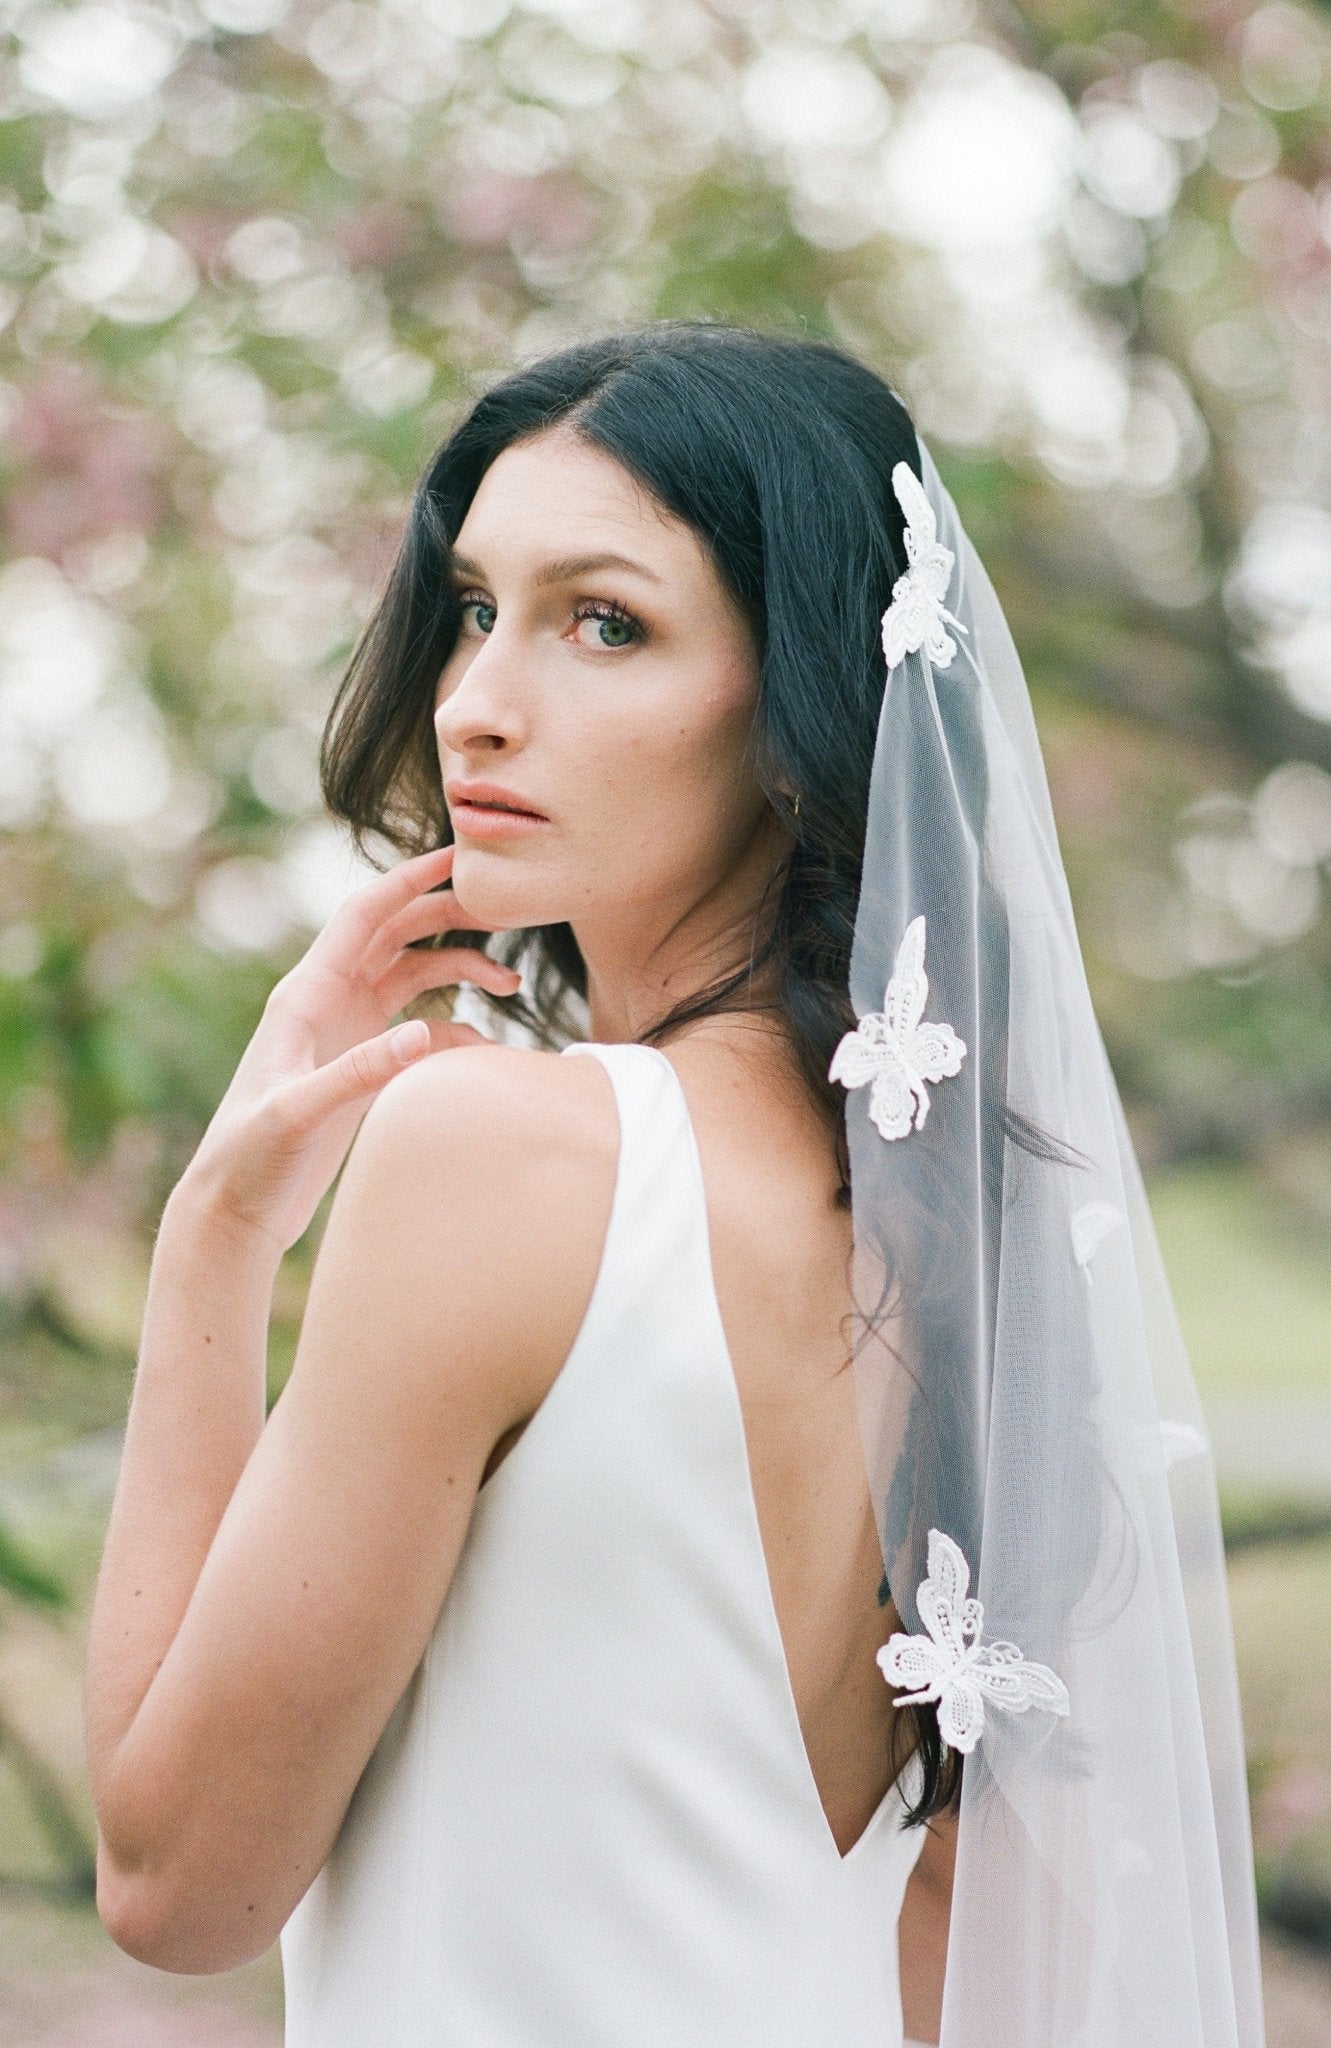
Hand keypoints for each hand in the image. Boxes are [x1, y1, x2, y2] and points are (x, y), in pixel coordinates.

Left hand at [174, 845, 519, 1254]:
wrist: (235, 1209)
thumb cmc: (249, 1157)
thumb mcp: (299, 1112)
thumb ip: (360, 1071)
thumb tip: (426, 1034)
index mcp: (306, 994)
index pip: (366, 916)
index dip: (411, 879)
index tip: (460, 854)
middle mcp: (328, 1001)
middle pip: (398, 934)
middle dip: (451, 916)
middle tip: (506, 913)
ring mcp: (347, 1033)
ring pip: (414, 976)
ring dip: (460, 970)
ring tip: (510, 985)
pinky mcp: (360, 1066)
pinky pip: (419, 1030)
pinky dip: (455, 1031)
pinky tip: (487, 1052)